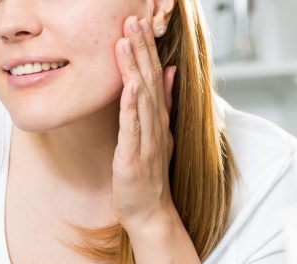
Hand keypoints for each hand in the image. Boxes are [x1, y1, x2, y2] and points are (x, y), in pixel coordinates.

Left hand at [112, 15, 176, 230]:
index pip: (154, 75)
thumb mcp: (158, 132)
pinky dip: (132, 105)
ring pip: (142, 97)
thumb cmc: (149, 174)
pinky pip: (134, 127)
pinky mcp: (135, 157)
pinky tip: (130, 85)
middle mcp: (156, 124)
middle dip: (141, 48)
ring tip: (126, 40)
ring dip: (134, 68)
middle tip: (134, 19)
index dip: (147, 47)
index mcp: (158, 117)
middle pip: (149, 79)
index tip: (140, 21)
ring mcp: (147, 140)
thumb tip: (170, 71)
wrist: (151, 212)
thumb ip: (164, 102)